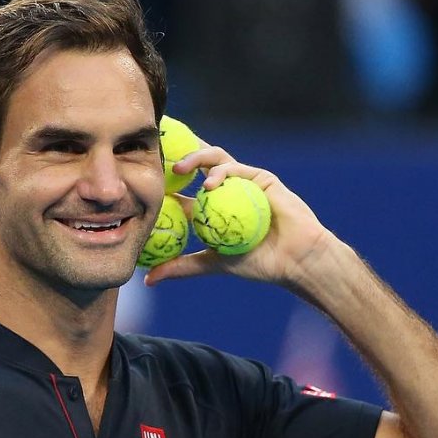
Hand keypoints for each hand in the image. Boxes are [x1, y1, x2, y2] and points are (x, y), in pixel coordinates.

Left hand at [144, 141, 336, 288]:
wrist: (294, 260)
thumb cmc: (258, 263)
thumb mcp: (212, 263)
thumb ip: (182, 267)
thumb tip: (148, 280)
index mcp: (211, 209)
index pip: (182, 191)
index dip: (163, 184)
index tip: (142, 181)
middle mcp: (225, 191)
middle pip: (196, 166)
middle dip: (176, 158)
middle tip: (158, 162)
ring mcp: (243, 182)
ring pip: (215, 158)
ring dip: (196, 159)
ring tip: (179, 168)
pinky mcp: (261, 177)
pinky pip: (237, 168)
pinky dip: (222, 173)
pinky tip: (210, 184)